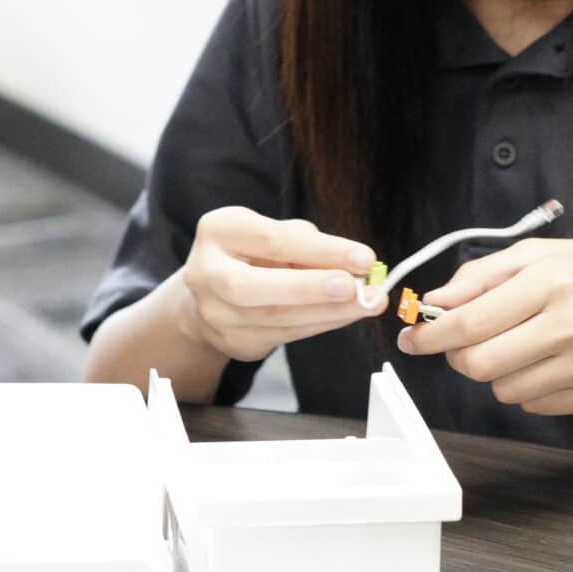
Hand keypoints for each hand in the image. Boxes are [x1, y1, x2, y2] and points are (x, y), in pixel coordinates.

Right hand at [171, 207, 379, 364]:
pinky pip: (283, 335)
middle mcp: (206, 273)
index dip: (321, 250)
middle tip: (354, 288)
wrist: (213, 293)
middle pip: (252, 286)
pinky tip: (346, 315)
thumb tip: (355, 266)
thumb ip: (307, 245)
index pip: (271, 240)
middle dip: (309, 288)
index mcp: (218, 231)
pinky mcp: (232, 340)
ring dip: (327, 311)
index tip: (365, 257)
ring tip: (366, 303)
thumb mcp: (272, 233)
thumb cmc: (252, 254)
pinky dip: (320, 324)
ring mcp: (215, 312)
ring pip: (273, 317)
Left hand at [395, 239, 572, 414]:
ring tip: (521, 346)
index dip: (431, 336)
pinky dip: (528, 387)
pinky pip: (535, 405)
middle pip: (480, 364)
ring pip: (504, 390)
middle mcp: (572, 326)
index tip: (411, 340)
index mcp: (552, 282)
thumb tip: (433, 303)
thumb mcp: (540, 255)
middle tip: (464, 344)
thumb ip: (481, 276)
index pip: (471, 322)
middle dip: (458, 357)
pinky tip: (550, 362)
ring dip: (497, 372)